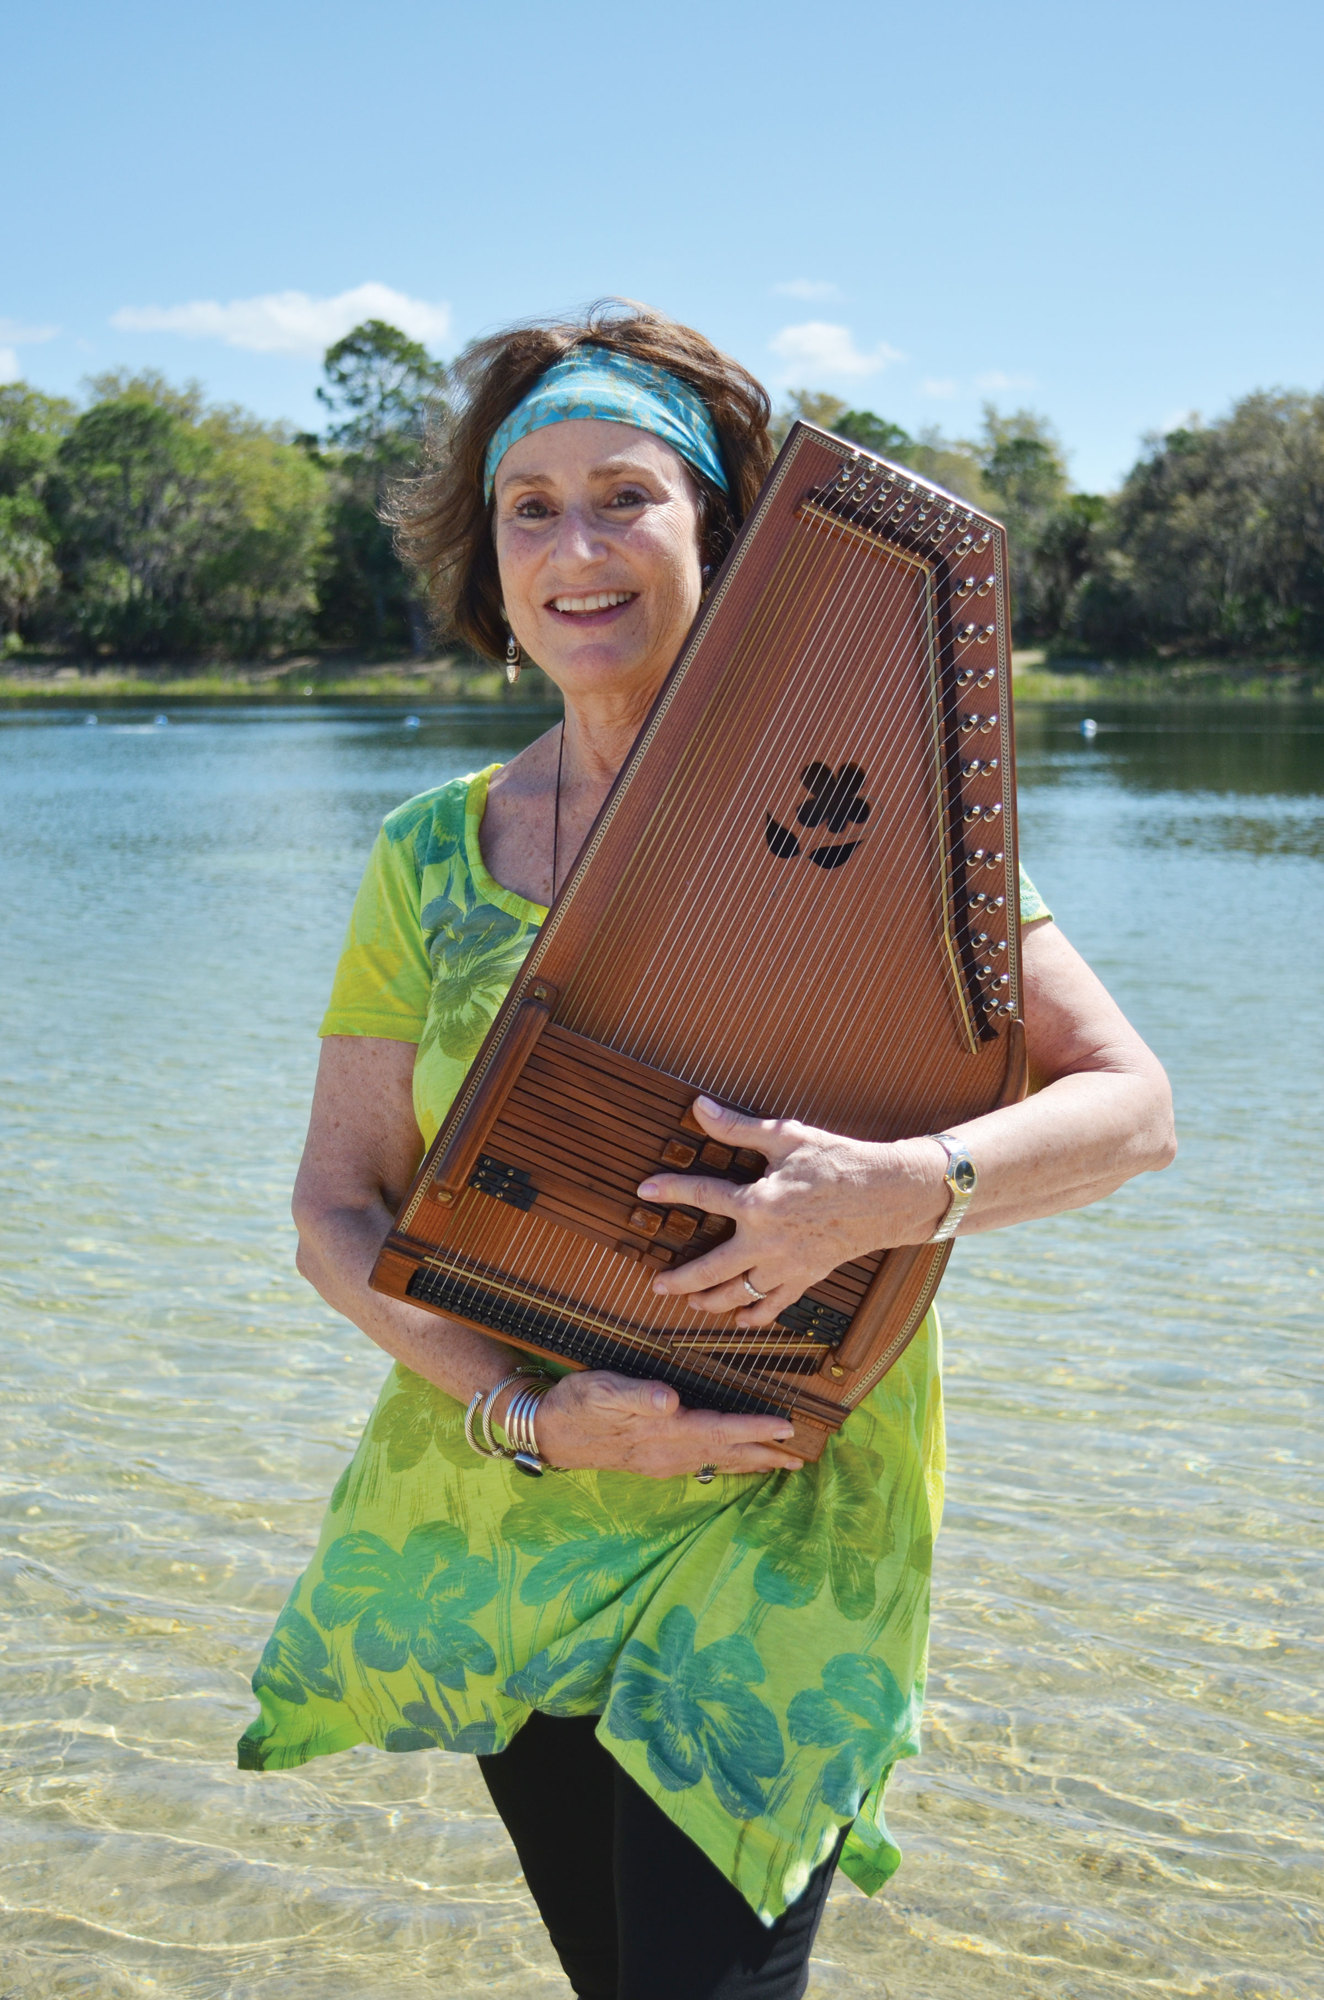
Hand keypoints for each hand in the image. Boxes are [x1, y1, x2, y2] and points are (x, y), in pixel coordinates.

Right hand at [530, 1369, 804, 1477]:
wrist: (547, 1431)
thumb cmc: (575, 1403)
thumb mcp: (601, 1390)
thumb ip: (636, 1395)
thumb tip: (669, 1400)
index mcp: (662, 1431)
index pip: (720, 1429)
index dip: (755, 1429)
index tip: (788, 1428)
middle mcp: (667, 1452)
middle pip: (726, 1453)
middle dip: (765, 1455)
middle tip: (801, 1459)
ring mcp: (661, 1461)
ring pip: (716, 1462)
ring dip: (750, 1463)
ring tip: (780, 1465)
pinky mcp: (654, 1462)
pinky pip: (701, 1464)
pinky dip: (725, 1463)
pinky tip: (733, 1463)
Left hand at [636, 1097, 943, 1326]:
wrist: (886, 1194)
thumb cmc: (837, 1160)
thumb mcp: (786, 1137)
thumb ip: (738, 1127)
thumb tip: (698, 1108)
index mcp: (757, 1202)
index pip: (702, 1196)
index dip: (671, 1191)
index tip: (645, 1191)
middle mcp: (766, 1241)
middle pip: (711, 1268)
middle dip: (680, 1279)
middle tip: (657, 1284)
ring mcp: (786, 1264)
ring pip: (739, 1293)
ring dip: (711, 1300)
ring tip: (691, 1303)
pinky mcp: (806, 1276)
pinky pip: (775, 1304)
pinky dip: (756, 1314)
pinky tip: (741, 1319)